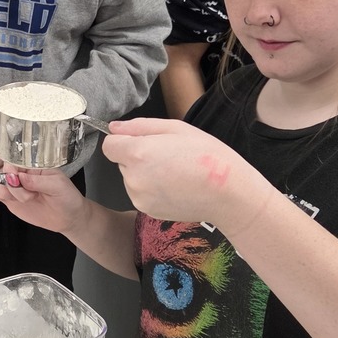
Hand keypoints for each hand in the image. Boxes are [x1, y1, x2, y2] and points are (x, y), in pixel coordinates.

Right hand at [0, 165, 86, 234]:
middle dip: (11, 185)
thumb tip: (20, 177)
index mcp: (33, 165)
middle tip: (29, 196)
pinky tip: (10, 200)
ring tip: (25, 200)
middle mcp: (22, 174)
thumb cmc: (66, 196)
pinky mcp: (11, 200)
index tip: (16, 179)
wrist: (67, 217)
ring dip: (5, 192)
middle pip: (3, 172)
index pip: (15, 160)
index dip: (11, 169)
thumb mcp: (57, 185)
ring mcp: (15, 187)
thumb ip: (38, 181)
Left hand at [104, 118, 267, 233]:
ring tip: (174, 172)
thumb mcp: (176, 128)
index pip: (109, 145)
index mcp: (138, 154)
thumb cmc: (208, 156)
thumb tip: (113, 128)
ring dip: (144, 173)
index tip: (143, 141)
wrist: (228, 195)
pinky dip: (151, 189)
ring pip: (131, 178)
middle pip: (121, 162)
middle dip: (137, 156)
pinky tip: (174, 186)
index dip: (124, 140)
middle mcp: (133, 178)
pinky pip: (140, 193)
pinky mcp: (146, 211)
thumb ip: (140, 127)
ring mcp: (139, 198)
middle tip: (168, 156)